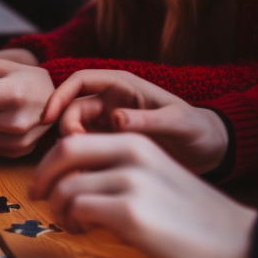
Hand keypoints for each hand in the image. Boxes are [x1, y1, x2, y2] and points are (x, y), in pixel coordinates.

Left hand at [30, 133, 255, 257]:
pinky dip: (73, 223)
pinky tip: (86, 231)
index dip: (48, 164)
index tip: (42, 183)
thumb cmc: (190, 215)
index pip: (72, 141)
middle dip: (42, 180)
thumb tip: (70, 181)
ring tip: (75, 224)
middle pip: (62, 155)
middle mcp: (132, 155)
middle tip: (39, 199)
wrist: (235, 239)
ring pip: (65, 189)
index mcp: (136, 142)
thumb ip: (116, 170)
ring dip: (59, 210)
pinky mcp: (130, 214)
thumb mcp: (154, 175)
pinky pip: (79, 209)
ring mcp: (131, 183)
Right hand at [44, 70, 229, 174]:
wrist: (209, 152)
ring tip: (83, 168)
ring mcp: (108, 124)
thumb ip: (148, 119)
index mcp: (123, 86)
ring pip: (74, 131)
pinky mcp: (109, 145)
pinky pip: (85, 149)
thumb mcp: (178, 123)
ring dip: (72, 147)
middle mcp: (110, 102)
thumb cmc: (198, 130)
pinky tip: (87, 175)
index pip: (80, 81)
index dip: (59, 95)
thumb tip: (115, 119)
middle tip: (77, 152)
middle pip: (71, 109)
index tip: (48, 118)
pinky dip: (81, 160)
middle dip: (66, 128)